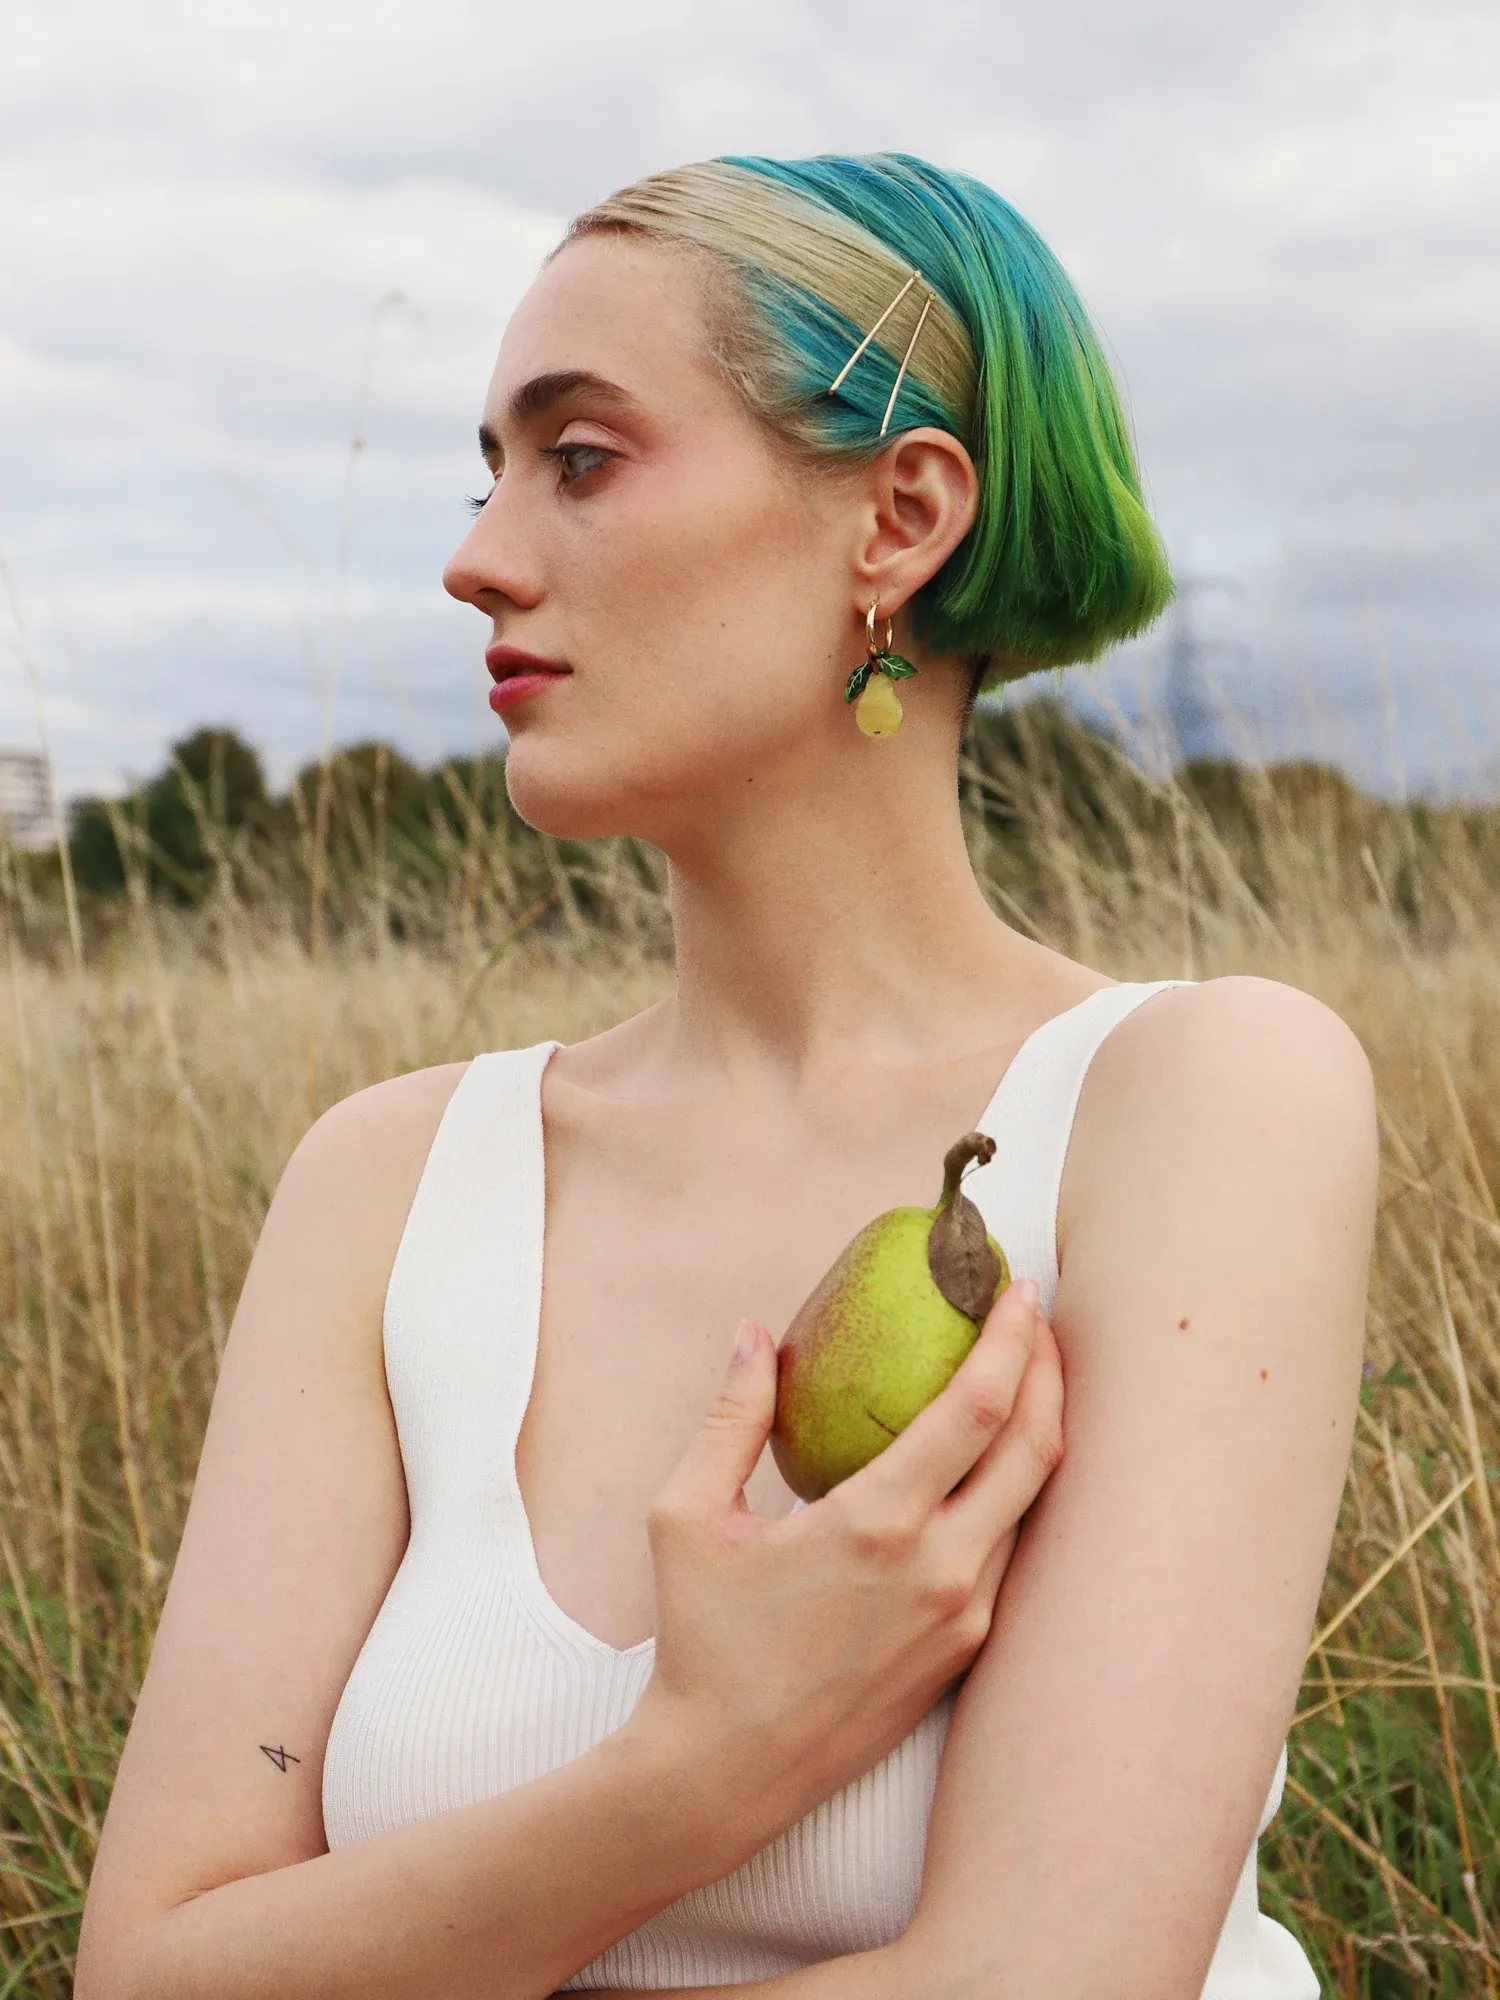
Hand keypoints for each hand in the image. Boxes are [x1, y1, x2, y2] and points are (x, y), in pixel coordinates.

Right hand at [630, 1278, 1063, 1842]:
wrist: (725, 1775)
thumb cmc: (702, 1643)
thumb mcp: (688, 1517)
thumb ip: (731, 1417)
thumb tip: (755, 1336)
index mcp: (879, 1525)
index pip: (979, 1409)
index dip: (1012, 1340)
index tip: (1018, 1288)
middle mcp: (942, 1570)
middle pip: (1037, 1450)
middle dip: (1051, 1371)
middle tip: (1039, 1320)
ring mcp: (963, 1618)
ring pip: (1034, 1506)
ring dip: (1042, 1432)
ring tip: (1029, 1379)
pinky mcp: (964, 1654)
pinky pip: (1010, 1554)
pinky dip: (1016, 1494)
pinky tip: (993, 1467)